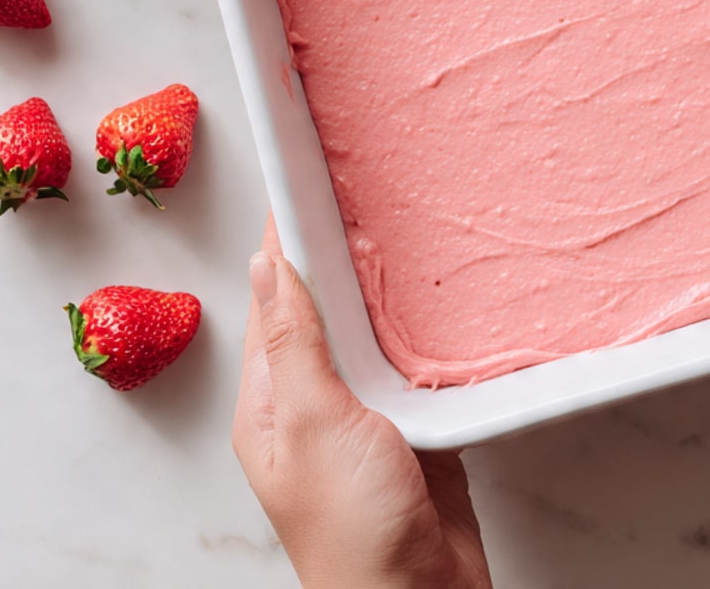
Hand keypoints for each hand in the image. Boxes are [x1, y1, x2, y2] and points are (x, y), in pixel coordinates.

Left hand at [233, 218, 492, 588]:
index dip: (286, 243)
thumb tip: (266, 262)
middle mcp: (313, 402)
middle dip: (340, 256)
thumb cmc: (354, 526)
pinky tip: (442, 298)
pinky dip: (423, 328)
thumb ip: (295, 343)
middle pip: (323, 311)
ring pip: (370, 333)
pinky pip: (412, 362)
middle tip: (368, 191)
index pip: (273, 300)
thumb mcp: (315, 423)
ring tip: (406, 227)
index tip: (308, 183)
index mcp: (273, 402)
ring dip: (385, 289)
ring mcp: (365, 415)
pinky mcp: (414, 426)